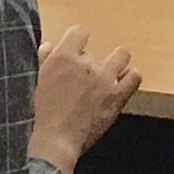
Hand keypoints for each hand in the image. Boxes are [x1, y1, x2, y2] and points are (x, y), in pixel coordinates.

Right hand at [29, 24, 141, 171]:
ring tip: (110, 74)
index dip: (78, 41)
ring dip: (116, 63)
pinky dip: (130, 79)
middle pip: (94, 52)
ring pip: (121, 55)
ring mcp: (104, 79)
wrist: (56, 141)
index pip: (79, 32)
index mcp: (63, 57)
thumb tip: (49, 46)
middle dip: (89, 63)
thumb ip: (45, 60)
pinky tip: (122, 85)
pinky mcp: (117, 96)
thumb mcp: (39, 82)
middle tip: (84, 79)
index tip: (76, 51)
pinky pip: (135, 77)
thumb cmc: (43, 114)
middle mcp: (86, 63)